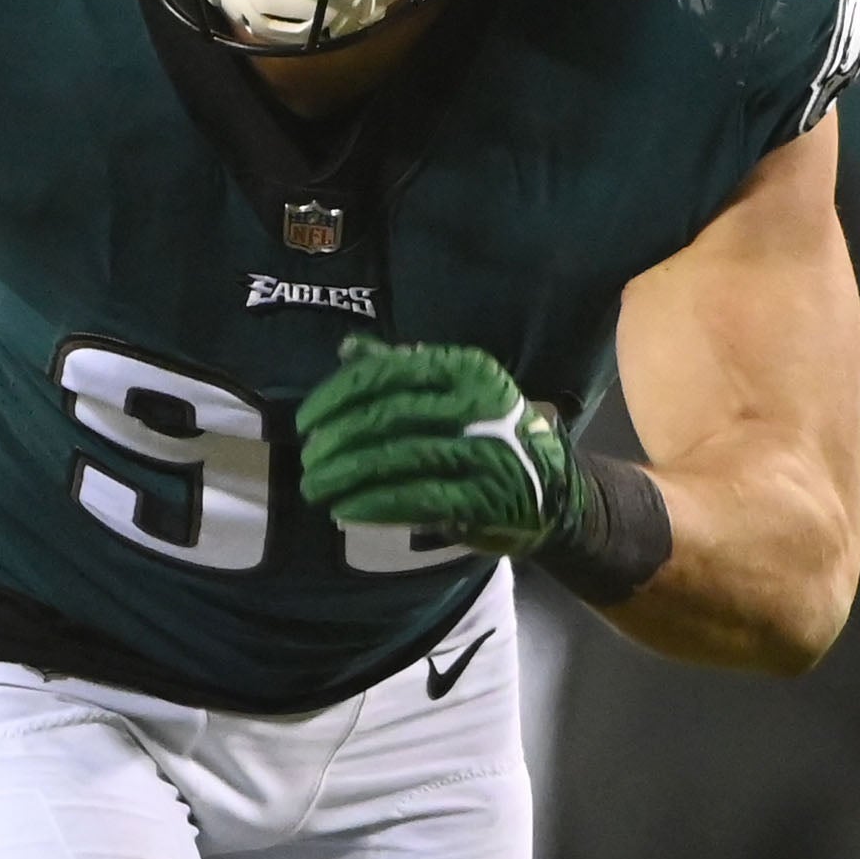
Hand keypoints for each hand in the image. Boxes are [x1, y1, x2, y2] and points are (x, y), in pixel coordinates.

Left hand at [292, 336, 592, 559]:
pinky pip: (417, 498)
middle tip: (308, 461)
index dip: (337, 397)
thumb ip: (403, 369)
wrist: (553, 490)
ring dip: (346, 474)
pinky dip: (374, 504)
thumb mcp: (456, 391)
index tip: (306, 422)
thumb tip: (348, 349)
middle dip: (336, 440)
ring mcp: (486, 451)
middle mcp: (480, 404)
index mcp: (467, 370)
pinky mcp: (486, 497)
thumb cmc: (490, 433)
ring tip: (315, 487)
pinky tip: (345, 510)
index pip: (387, 374)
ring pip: (398, 457)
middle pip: (388, 415)